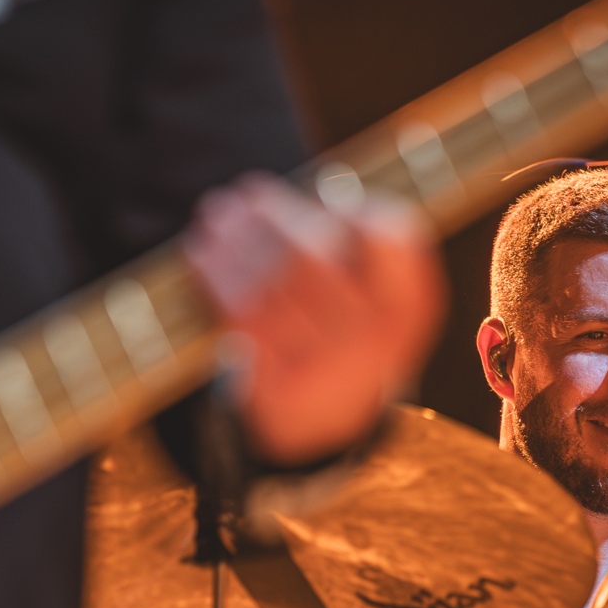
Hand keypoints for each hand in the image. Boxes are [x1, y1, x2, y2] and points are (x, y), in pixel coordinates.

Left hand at [184, 172, 444, 466]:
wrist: (332, 412)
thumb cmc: (351, 322)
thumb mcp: (382, 285)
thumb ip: (370, 235)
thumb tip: (330, 194)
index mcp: (406, 306)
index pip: (389, 241)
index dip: (356, 214)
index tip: (324, 195)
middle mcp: (371, 342)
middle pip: (310, 262)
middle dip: (271, 220)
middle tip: (244, 196)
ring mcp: (323, 370)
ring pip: (267, 289)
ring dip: (233, 244)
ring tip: (216, 217)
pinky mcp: (277, 390)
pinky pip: (239, 321)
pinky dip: (214, 279)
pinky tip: (201, 255)